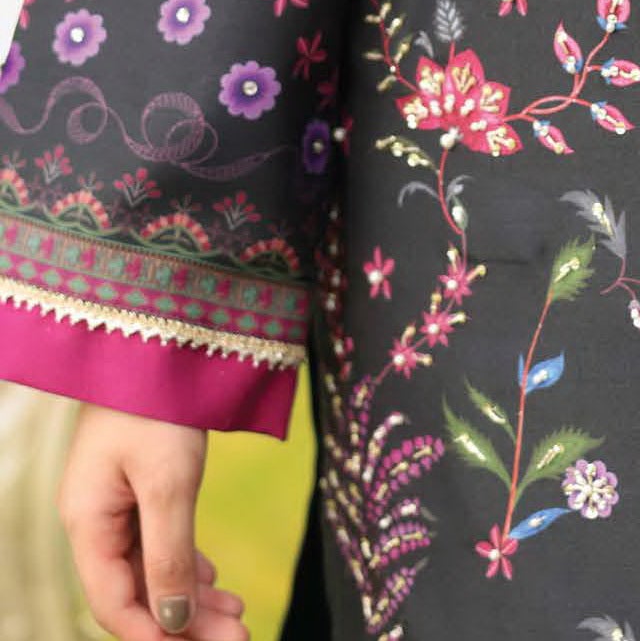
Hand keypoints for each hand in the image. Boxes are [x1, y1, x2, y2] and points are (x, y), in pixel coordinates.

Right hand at [58, 403, 247, 640]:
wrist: (159, 340)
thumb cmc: (158, 407)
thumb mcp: (169, 483)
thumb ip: (169, 555)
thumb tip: (173, 622)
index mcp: (87, 523)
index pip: (114, 603)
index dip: (155, 635)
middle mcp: (94, 519)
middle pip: (136, 591)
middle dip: (186, 620)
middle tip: (240, 636)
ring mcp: (114, 501)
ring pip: (151, 568)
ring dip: (193, 595)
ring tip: (240, 615)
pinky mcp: (137, 483)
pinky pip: (158, 539)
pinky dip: (188, 562)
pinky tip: (214, 578)